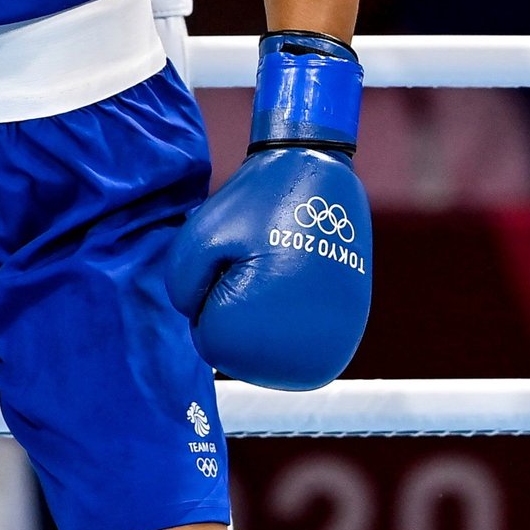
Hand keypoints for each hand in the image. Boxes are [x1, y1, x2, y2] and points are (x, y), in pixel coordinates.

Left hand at [163, 30, 371, 390]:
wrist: (316, 171)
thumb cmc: (253, 203)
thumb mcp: (196, 239)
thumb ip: (180, 289)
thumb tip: (199, 320)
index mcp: (261, 335)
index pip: (208, 340)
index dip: (209, 293)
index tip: (234, 257)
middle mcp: (307, 358)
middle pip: (239, 351)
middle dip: (234, 306)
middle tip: (257, 259)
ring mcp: (334, 348)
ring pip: (268, 348)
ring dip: (262, 313)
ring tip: (276, 264)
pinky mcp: (349, 333)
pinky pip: (297, 341)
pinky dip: (287, 315)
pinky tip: (294, 277)